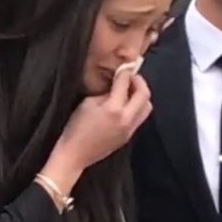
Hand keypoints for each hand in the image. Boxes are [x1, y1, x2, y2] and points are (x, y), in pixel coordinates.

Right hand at [42, 68, 151, 191]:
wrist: (74, 155)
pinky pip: (140, 117)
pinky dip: (136, 107)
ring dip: (141, 96)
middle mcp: (127, 119)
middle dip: (139, 82)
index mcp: (114, 109)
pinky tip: (125, 105)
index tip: (125, 65)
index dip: (125, 71)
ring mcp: (129, 130)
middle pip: (145, 95)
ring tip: (128, 91)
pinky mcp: (128, 137)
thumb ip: (106, 92)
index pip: (125, 83)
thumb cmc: (76, 127)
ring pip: (146, 107)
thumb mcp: (88, 103)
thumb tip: (116, 85)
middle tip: (130, 77)